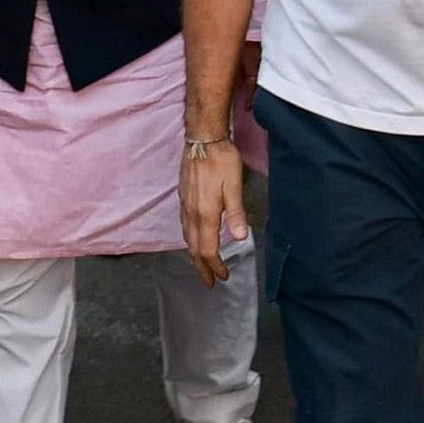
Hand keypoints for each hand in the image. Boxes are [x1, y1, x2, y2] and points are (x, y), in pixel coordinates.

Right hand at [184, 139, 251, 280]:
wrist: (202, 139)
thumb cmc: (221, 160)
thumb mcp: (234, 186)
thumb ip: (236, 213)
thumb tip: (240, 238)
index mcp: (205, 214)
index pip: (207, 249)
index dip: (215, 266)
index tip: (223, 277)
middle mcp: (191, 213)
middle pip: (193, 249)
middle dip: (201, 268)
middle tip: (209, 283)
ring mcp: (184, 206)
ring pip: (187, 238)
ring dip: (195, 255)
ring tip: (202, 265)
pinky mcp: (183, 198)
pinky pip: (184, 227)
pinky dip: (190, 240)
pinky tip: (195, 238)